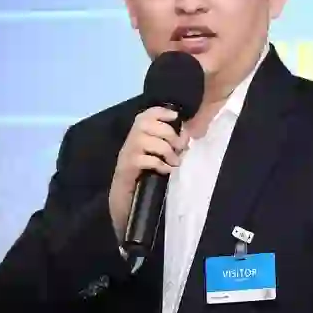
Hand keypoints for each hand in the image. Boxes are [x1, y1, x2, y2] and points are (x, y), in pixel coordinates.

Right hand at [109, 106, 188, 238]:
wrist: (125, 200)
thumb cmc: (145, 176)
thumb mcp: (158, 157)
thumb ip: (169, 145)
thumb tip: (186, 135)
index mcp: (137, 135)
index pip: (145, 115)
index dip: (160, 112)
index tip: (175, 116)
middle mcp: (129, 141)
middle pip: (145, 124)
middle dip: (167, 133)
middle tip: (179, 147)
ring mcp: (127, 154)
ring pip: (145, 140)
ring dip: (165, 150)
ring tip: (174, 162)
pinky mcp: (127, 168)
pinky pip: (144, 159)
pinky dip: (159, 164)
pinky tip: (166, 171)